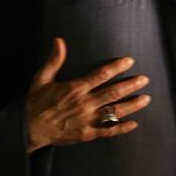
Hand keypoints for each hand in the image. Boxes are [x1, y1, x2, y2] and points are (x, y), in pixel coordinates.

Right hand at [23, 38, 150, 153]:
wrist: (29, 129)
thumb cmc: (36, 103)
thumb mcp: (41, 78)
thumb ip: (54, 60)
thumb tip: (59, 41)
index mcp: (75, 88)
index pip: (101, 75)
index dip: (117, 67)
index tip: (129, 61)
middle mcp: (84, 104)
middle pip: (113, 92)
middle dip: (131, 85)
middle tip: (145, 79)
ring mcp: (87, 121)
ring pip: (114, 111)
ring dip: (132, 105)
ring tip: (146, 98)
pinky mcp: (87, 134)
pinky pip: (108, 131)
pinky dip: (122, 128)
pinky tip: (134, 124)